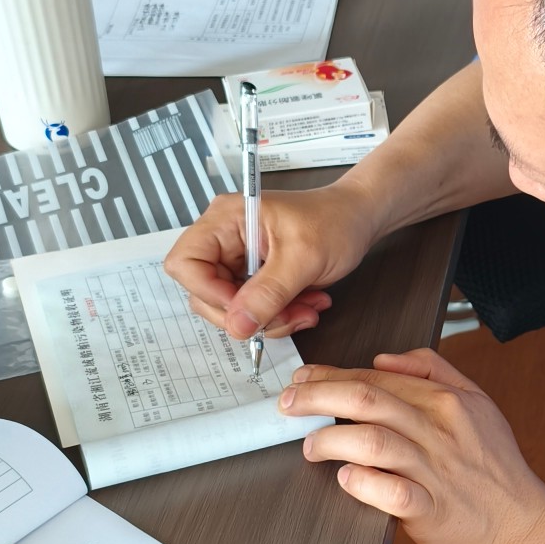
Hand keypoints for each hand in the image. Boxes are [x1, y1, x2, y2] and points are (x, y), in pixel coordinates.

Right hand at [163, 181, 376, 343]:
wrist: (359, 218)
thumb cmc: (335, 219)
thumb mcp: (304, 257)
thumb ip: (269, 292)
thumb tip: (237, 325)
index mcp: (226, 219)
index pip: (185, 263)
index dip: (209, 292)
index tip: (244, 309)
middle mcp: (225, 239)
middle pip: (205, 293)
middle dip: (248, 313)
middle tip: (286, 315)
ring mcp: (238, 261)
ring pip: (233, 309)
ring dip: (271, 319)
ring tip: (306, 309)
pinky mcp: (254, 278)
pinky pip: (253, 310)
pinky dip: (280, 316)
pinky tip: (306, 305)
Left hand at [280, 346, 544, 543]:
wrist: (519, 519)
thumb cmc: (492, 464)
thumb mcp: (475, 399)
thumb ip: (432, 369)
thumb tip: (384, 359)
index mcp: (444, 400)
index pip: (376, 379)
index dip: (331, 377)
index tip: (304, 380)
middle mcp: (437, 430)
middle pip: (367, 400)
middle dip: (318, 397)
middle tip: (290, 404)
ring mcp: (434, 469)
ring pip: (374, 442)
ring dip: (332, 440)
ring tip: (310, 445)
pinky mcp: (430, 508)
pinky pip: (393, 492)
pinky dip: (366, 484)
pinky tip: (347, 478)